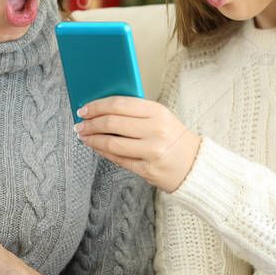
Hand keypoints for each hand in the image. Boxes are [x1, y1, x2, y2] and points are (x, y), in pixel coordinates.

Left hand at [75, 96, 201, 192]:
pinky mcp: (148, 169)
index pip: (119, 104)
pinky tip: (96, 147)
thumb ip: (135, 112)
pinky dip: (103, 152)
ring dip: (93, 139)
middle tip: (80, 124)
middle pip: (112, 122)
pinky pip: (118, 159)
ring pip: (112, 142)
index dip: (97, 106)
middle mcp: (155, 130)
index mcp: (157, 111)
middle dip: (91, 123)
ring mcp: (152, 151)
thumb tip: (102, 110)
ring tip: (84, 136)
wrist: (195, 164)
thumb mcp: (160, 117)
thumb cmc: (174, 138)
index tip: (84, 109)